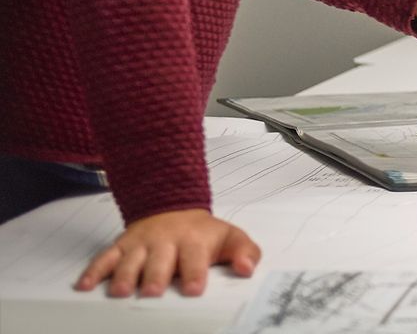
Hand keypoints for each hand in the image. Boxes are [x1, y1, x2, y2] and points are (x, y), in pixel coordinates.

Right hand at [74, 209, 258, 297]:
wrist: (173, 209)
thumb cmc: (203, 234)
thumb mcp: (231, 237)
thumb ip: (245, 252)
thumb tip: (247, 268)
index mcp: (194, 240)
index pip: (195, 257)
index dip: (194, 273)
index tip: (193, 289)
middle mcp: (165, 241)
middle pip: (159, 260)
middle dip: (155, 276)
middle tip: (151, 292)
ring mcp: (140, 244)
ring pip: (130, 259)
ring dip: (125, 275)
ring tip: (120, 292)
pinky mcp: (121, 247)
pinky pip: (105, 258)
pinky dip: (93, 271)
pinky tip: (83, 286)